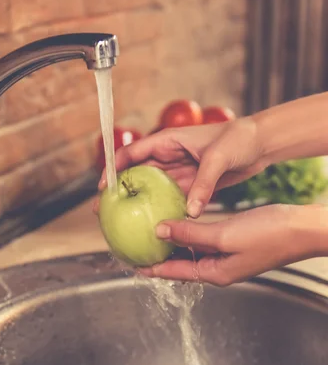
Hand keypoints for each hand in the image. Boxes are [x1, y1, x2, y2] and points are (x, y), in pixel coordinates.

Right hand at [97, 118, 265, 216]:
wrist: (261, 144)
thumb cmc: (239, 140)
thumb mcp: (218, 159)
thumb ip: (202, 185)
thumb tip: (190, 212)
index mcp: (168, 141)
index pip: (131, 153)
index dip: (113, 169)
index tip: (104, 189)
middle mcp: (170, 155)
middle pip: (136, 173)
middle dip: (120, 191)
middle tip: (104, 211)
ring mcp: (180, 170)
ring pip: (151, 188)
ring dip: (137, 203)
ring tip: (123, 222)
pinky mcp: (192, 183)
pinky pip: (171, 198)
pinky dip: (162, 209)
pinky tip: (154, 224)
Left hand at [139, 204, 327, 285]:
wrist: (303, 228)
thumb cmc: (270, 235)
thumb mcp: (224, 234)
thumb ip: (191, 233)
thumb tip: (160, 230)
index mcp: (215, 273)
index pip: (175, 273)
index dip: (152, 269)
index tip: (132, 264)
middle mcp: (219, 268)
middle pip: (181, 264)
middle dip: (160, 256)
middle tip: (138, 245)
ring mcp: (227, 256)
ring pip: (192, 250)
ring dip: (174, 242)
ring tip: (153, 233)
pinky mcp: (235, 243)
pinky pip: (205, 240)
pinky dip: (191, 232)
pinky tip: (182, 221)